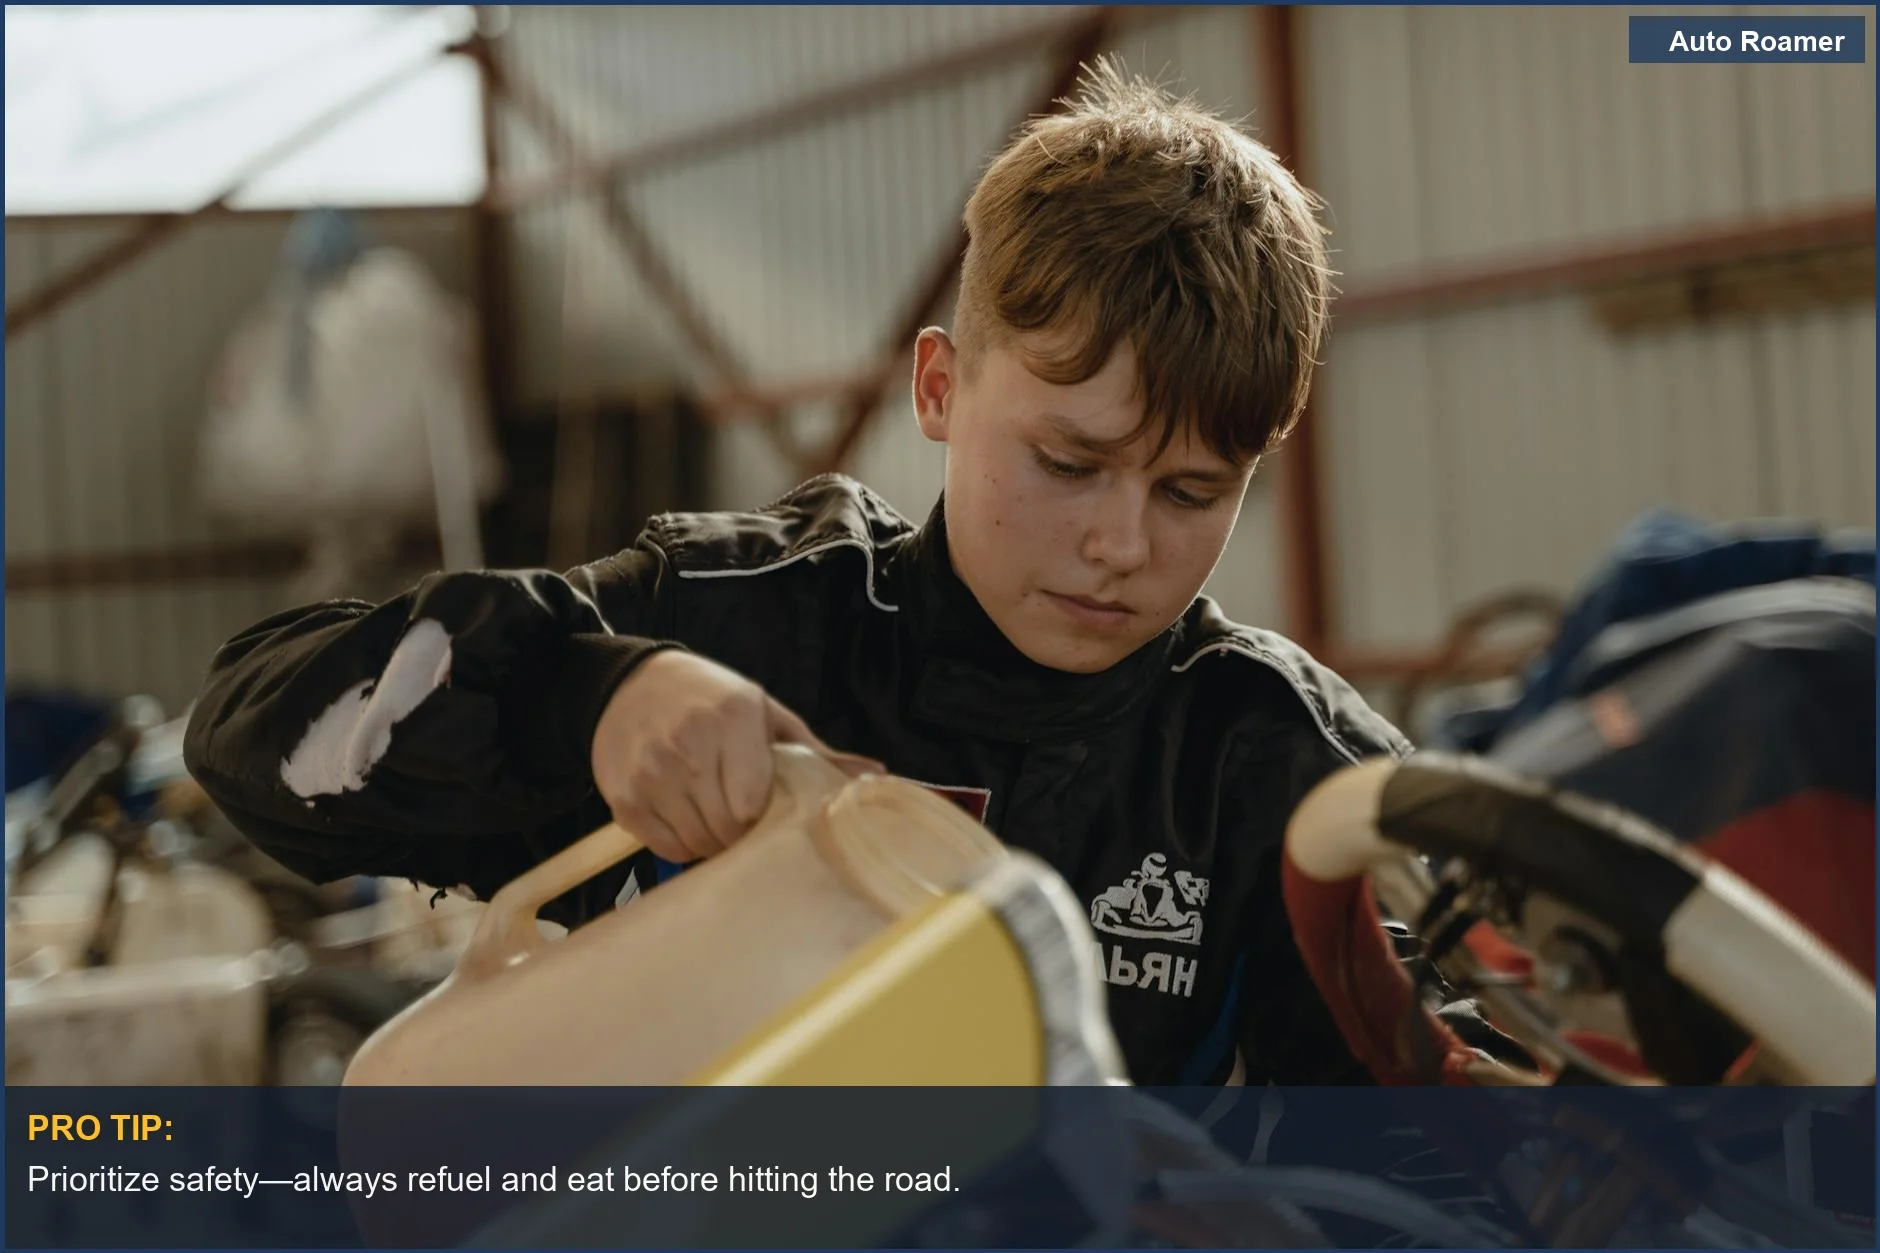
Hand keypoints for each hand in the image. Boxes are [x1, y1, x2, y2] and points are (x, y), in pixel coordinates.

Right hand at [589, 650, 882, 862]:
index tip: (769, 814)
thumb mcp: (765, 713)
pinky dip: (682, 844)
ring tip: (717, 816)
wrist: (631, 684)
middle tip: (746, 822)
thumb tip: (876, 777)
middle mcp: (688, 743)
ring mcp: (651, 772)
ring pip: (696, 842)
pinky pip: (665, 847)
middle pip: (726, 828)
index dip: (765, 819)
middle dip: (741, 836)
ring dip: (713, 841)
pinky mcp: (624, 798)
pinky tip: (688, 817)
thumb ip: (816, 751)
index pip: (754, 803)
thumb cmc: (712, 700)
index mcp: (733, 717)